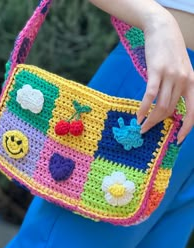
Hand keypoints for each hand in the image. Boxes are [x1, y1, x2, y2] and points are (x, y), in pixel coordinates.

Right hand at [136, 12, 193, 143]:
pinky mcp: (156, 72)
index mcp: (192, 83)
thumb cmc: (170, 51)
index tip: (177, 140)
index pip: (193, 111)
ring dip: (150, 120)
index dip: (186, 129)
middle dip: (158, 124)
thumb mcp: (181, 70)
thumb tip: (168, 109)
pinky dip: (143, 109)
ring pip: (161, 106)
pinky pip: (150, 96)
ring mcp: (170, 76)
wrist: (162, 29)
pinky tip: (138, 116)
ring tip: (141, 126)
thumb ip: (177, 88)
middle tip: (147, 130)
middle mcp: (184, 81)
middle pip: (170, 110)